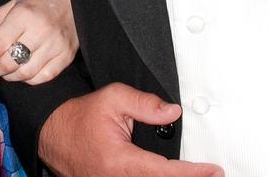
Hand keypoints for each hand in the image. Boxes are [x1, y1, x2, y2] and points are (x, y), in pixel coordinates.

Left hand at [0, 0, 76, 83]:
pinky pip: (42, 77)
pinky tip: (22, 71)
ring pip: (24, 73)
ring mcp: (55, 45)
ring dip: (9, 76)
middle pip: (9, 62)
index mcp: (23, 14)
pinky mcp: (66, 56)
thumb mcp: (11, 5)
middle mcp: (40, 30)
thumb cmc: (37, 0)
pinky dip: (28, 79)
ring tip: (4, 69)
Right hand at [39, 83, 223, 176]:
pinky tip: (172, 174)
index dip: (193, 172)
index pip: (165, 171)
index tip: (213, 170)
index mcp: (120, 162)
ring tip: (197, 173)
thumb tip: (173, 112)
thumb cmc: (80, 117)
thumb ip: (144, 103)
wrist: (54, 134)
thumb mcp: (112, 99)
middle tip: (212, 173)